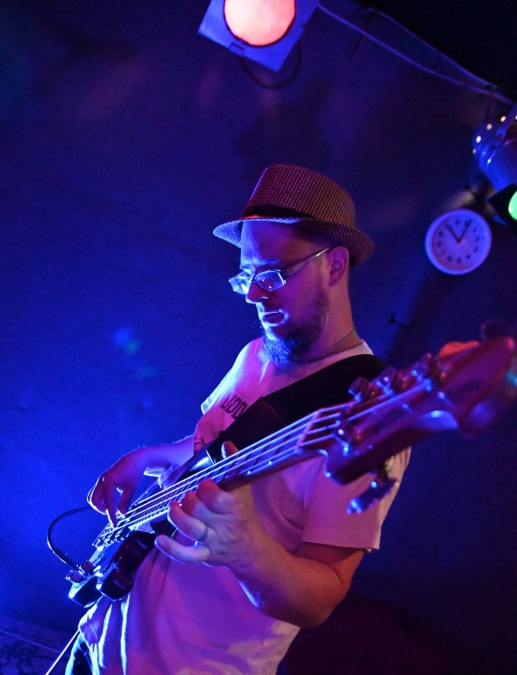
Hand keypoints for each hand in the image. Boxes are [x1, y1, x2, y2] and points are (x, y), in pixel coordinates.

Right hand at [88, 438, 192, 524]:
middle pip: (94, 500)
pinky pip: (97, 493)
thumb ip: (125, 501)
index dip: (111, 514)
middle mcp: (102, 480)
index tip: (115, 524)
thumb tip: (122, 514)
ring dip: (100, 506)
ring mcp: (101, 481)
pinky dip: (102, 500)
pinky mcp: (102, 482)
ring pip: (93, 497)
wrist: (134, 460)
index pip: (108, 502)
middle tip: (113, 515)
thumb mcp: (131, 487)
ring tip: (112, 509)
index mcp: (109, 481)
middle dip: (102, 510)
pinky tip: (112, 503)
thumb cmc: (134, 472)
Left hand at [155, 443, 264, 569]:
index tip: (203, 483)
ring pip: (191, 530)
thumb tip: (225, 443)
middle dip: (188, 500)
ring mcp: (213, 541)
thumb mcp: (243, 488)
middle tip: (188, 495)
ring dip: (177, 516)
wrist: (251, 548)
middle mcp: (224, 525)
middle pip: (198, 511)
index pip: (214, 497)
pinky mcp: (205, 556)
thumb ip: (233, 464)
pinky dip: (172, 549)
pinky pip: (187, 557)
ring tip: (173, 506)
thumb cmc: (244, 512)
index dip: (204, 488)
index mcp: (234, 507)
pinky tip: (159, 539)